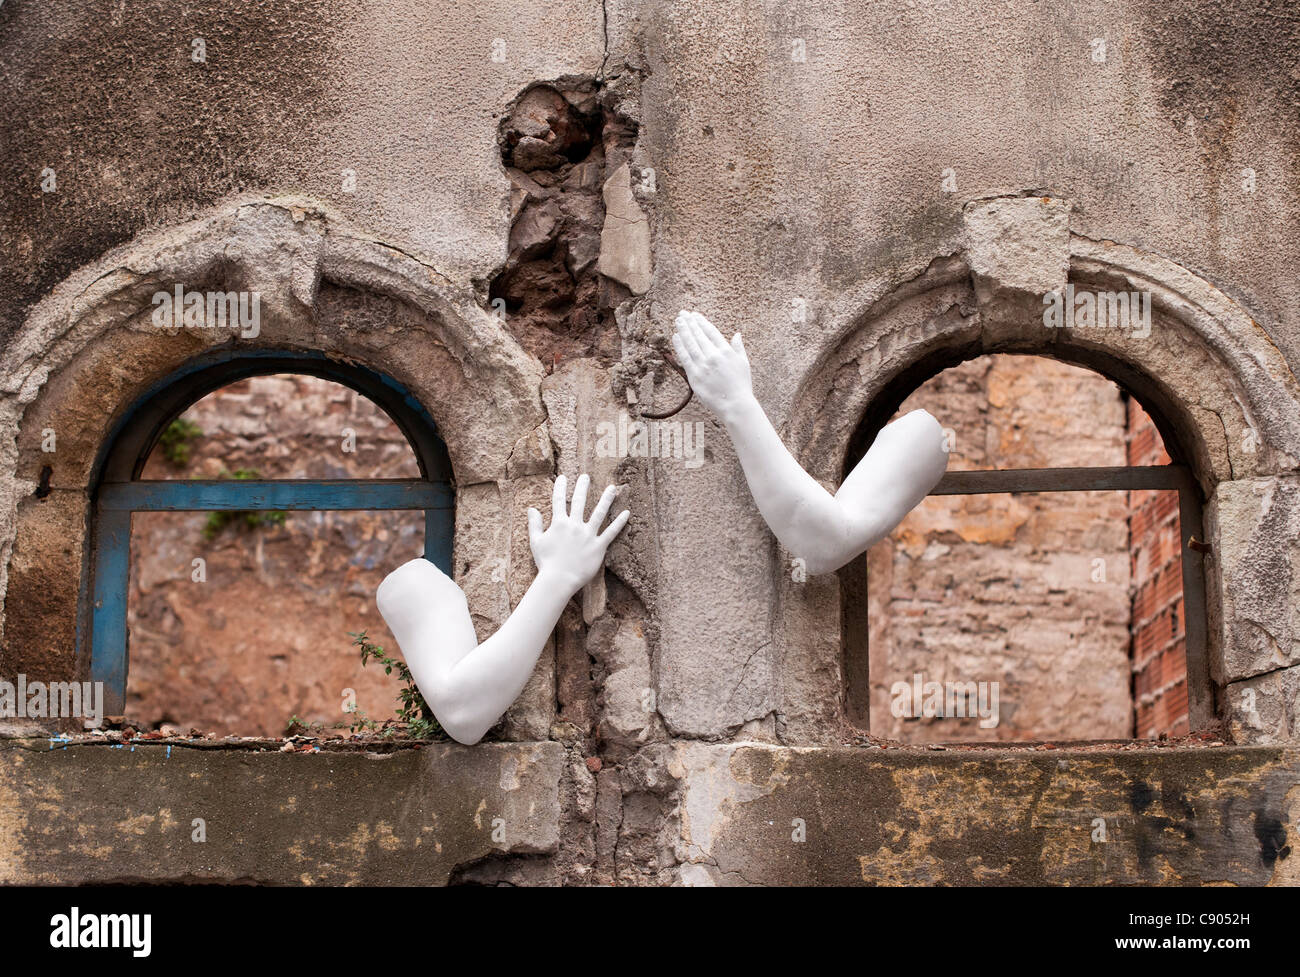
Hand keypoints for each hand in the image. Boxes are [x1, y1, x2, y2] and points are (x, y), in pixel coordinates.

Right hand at [527, 474, 628, 592]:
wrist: (558, 580)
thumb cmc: (546, 562)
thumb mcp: (536, 541)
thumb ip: (534, 524)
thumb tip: (531, 508)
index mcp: (559, 523)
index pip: (558, 501)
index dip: (560, 488)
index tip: (563, 477)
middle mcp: (574, 525)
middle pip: (579, 501)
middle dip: (583, 487)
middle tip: (586, 476)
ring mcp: (588, 535)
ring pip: (599, 513)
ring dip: (606, 499)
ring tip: (612, 488)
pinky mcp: (598, 546)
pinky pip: (611, 532)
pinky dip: (619, 522)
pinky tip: (626, 512)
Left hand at [671, 310, 754, 424]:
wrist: (735, 404)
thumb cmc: (741, 385)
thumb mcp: (744, 363)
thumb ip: (738, 347)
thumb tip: (737, 334)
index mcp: (726, 351)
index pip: (711, 332)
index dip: (701, 322)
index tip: (695, 315)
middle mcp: (713, 356)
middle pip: (698, 335)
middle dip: (689, 323)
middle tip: (682, 313)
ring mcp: (703, 366)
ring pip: (690, 343)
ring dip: (683, 330)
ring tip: (678, 321)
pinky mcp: (694, 376)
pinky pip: (684, 357)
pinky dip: (679, 346)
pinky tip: (675, 336)